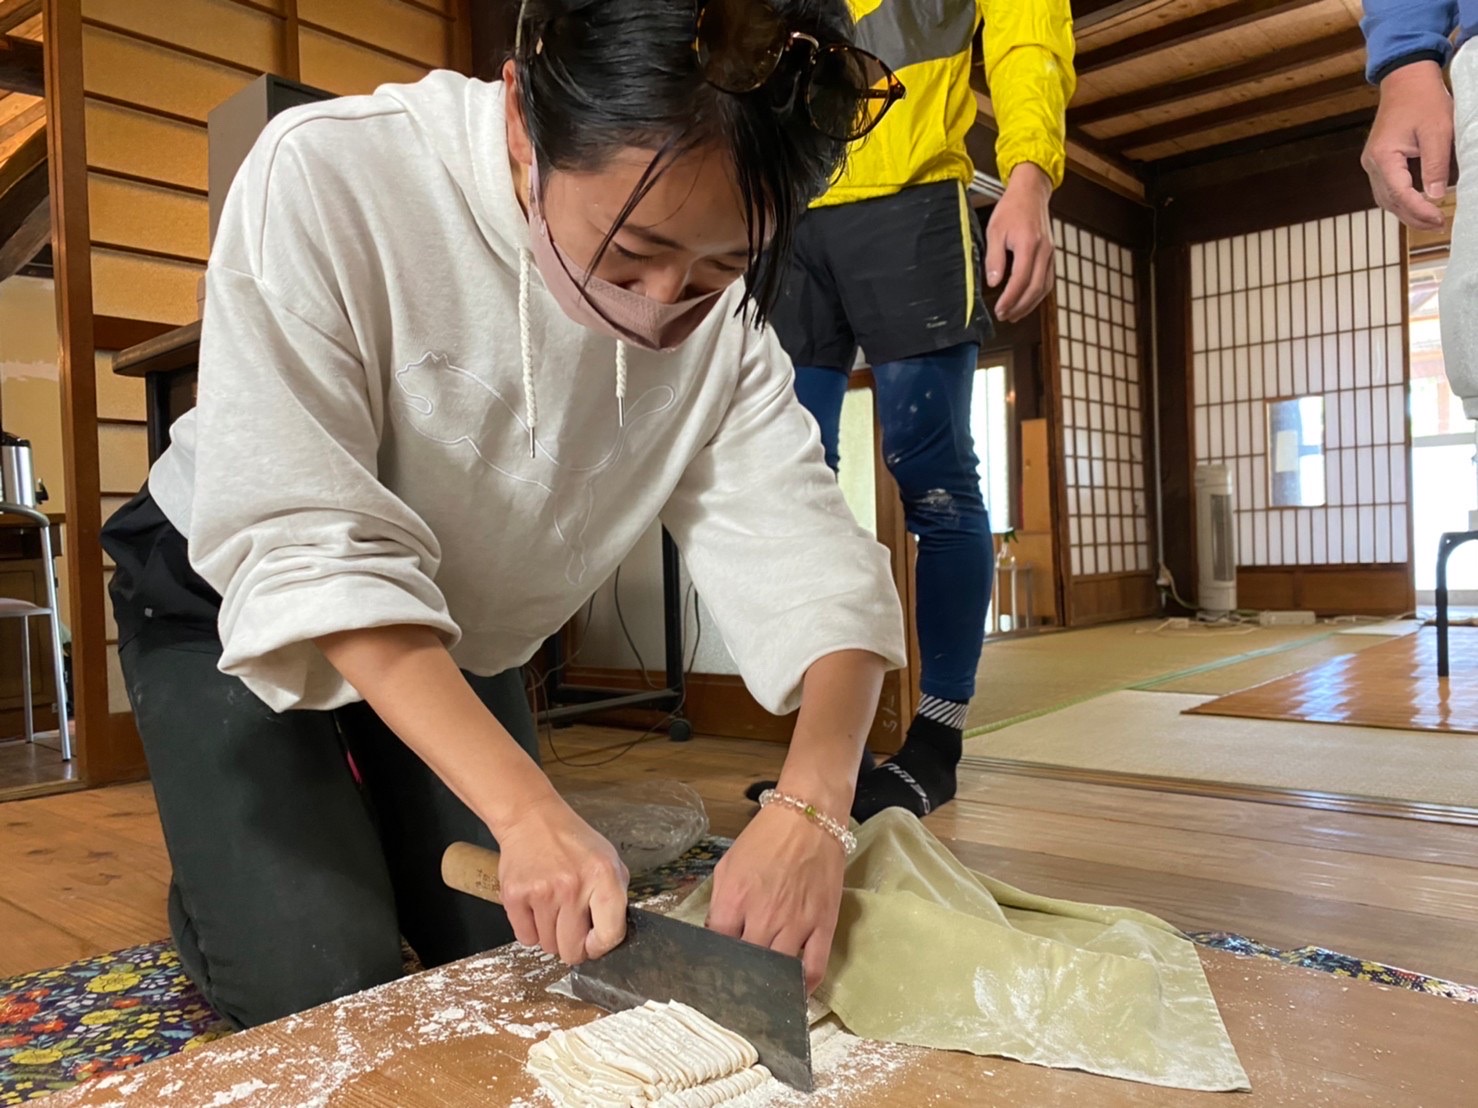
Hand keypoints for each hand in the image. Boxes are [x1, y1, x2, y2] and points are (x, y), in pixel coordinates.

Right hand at [494, 795, 629, 963]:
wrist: (532, 819)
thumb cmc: (572, 841)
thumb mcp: (609, 860)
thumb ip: (616, 897)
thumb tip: (613, 934)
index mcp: (604, 878)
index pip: (609, 935)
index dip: (600, 947)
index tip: (593, 945)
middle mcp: (574, 887)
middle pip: (572, 950)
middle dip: (572, 947)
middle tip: (570, 930)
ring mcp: (543, 892)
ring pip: (547, 946)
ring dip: (550, 935)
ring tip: (552, 908)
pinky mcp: (515, 895)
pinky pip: (525, 937)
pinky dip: (530, 929)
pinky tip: (535, 907)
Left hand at [705, 802, 847, 993]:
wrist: (809, 817)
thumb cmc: (765, 838)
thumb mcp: (729, 865)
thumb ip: (720, 902)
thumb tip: (717, 935)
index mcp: (735, 898)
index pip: (719, 945)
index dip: (716, 958)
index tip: (717, 965)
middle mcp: (764, 915)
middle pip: (748, 962)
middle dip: (741, 972)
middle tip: (739, 981)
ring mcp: (796, 923)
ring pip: (778, 970)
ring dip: (770, 982)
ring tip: (764, 990)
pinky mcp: (824, 924)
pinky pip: (814, 967)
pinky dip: (804, 986)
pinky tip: (795, 993)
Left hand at [986, 162, 1054, 322]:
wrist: (1031, 192)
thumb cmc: (1011, 209)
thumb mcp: (995, 231)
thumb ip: (995, 258)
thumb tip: (993, 283)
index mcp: (1028, 245)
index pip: (1021, 280)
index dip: (1010, 299)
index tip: (999, 310)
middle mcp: (1043, 251)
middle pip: (1035, 288)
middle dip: (1020, 306)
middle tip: (1005, 316)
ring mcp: (1050, 253)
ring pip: (1044, 287)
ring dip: (1030, 304)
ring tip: (1014, 314)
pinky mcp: (1051, 254)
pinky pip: (1048, 280)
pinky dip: (1038, 294)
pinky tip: (1027, 301)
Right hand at [1362, 61, 1452, 230]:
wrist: (1407, 80)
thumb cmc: (1423, 100)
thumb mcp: (1438, 131)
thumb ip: (1436, 165)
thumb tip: (1435, 196)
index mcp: (1383, 156)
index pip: (1400, 193)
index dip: (1420, 209)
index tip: (1439, 218)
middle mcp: (1372, 164)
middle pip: (1389, 201)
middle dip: (1413, 217)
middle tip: (1438, 226)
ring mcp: (1372, 164)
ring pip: (1386, 199)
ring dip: (1406, 212)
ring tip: (1430, 221)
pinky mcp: (1378, 162)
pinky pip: (1387, 189)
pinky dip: (1401, 201)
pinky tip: (1417, 205)